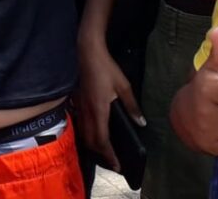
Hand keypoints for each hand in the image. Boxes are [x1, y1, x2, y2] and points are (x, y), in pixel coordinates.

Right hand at [74, 40, 143, 170]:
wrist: (85, 52)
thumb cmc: (105, 68)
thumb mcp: (123, 86)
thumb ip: (132, 106)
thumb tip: (141, 123)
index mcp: (99, 110)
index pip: (102, 140)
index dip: (109, 155)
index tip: (117, 166)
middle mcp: (87, 112)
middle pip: (90, 140)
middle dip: (101, 154)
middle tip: (112, 162)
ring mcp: (79, 106)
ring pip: (84, 133)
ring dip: (93, 145)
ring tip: (104, 150)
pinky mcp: (76, 101)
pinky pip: (81, 123)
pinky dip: (87, 133)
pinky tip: (94, 132)